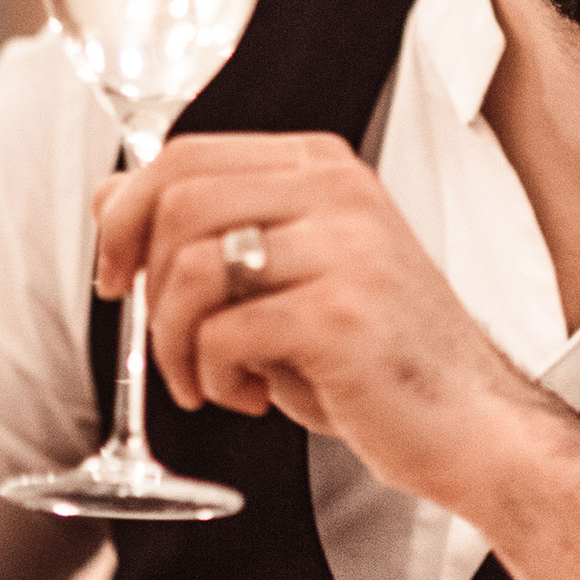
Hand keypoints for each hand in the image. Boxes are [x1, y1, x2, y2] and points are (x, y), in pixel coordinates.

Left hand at [92, 131, 563, 511]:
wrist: (471, 423)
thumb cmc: (374, 356)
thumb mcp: (285, 276)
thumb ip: (208, 230)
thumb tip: (108, 195)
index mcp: (321, 168)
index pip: (186, 155)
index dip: (126, 215)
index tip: (116, 274)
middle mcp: (336, 191)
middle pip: (178, 202)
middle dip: (144, 284)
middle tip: (165, 342)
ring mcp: (344, 249)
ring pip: (192, 268)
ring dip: (173, 341)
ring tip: (206, 380)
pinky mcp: (341, 314)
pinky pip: (223, 333)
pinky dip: (211, 376)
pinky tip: (247, 395)